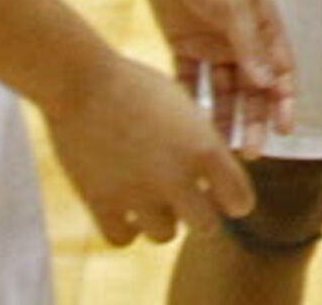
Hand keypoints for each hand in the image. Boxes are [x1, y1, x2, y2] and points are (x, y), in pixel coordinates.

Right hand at [41, 51, 257, 245]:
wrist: (82, 81)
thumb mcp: (184, 108)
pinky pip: (123, 239)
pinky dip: (126, 229)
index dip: (234, 200)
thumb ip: (203, 144)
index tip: (222, 195)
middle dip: (200, 215)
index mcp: (204, 148)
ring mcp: (138, 194)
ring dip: (162, 220)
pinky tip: (124, 208)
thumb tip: (216, 180)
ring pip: (165, 235)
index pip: (240, 201)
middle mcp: (176, 176)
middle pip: (206, 226)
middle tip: (187, 200)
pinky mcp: (101, 204)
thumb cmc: (137, 86)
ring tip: (151, 197)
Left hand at [137, 0, 295, 153]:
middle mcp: (240, 39)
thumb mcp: (233, 5)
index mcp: (263, 26)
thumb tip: (268, 85)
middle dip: (254, 120)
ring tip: (219, 148)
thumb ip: (249, 46)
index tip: (284, 131)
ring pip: (221, 90)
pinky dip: (190, 100)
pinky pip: (189, 79)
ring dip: (223, 117)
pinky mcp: (183, 42)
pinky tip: (188, 126)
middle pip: (251, 88)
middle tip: (250, 153)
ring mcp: (211, 42)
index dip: (284, 102)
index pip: (280, 71)